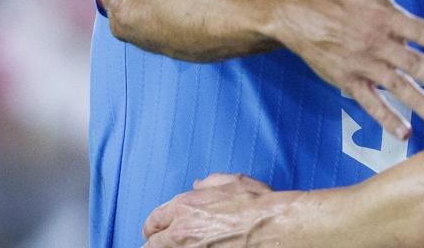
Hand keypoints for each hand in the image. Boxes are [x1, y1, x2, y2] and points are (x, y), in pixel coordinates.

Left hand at [143, 173, 290, 246]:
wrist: (273, 226)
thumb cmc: (257, 204)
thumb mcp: (233, 182)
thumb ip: (210, 182)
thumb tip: (198, 184)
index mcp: (184, 206)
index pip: (153, 221)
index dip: (154, 228)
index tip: (157, 232)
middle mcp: (181, 230)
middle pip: (151, 244)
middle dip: (156, 243)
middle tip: (164, 244)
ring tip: (179, 247)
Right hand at [269, 0, 423, 139]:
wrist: (298, 16)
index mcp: (387, 16)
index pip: (419, 30)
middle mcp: (378, 43)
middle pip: (412, 64)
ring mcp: (363, 65)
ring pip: (395, 87)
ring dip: (418, 104)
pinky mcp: (349, 81)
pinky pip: (370, 104)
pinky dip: (387, 118)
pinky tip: (406, 132)